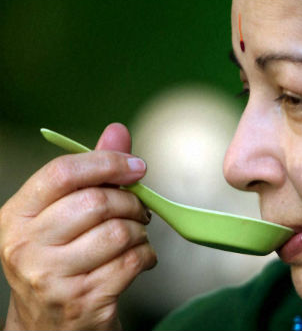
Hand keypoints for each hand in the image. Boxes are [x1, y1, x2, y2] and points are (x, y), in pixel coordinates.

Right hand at [0, 123, 156, 329]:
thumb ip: (92, 172)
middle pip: (96, 202)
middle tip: (139, 210)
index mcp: (16, 216)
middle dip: (131, 202)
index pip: (62, 172)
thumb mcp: (65, 215)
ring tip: (135, 237)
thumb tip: (117, 130)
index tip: (137, 167)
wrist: (49, 327)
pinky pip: (132, 261)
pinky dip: (147, 255)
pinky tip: (140, 259)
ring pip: (118, 232)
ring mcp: (51, 278)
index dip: (106, 162)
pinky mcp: (82, 301)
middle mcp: (25, 247)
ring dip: (140, 231)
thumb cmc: (61, 260)